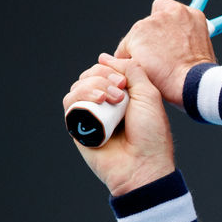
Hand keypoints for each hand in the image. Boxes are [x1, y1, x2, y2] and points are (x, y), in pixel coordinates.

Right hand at [64, 56, 176, 195]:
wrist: (143, 164)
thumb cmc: (151, 133)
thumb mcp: (149, 94)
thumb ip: (131, 71)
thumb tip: (104, 58)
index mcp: (122, 95)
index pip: (105, 70)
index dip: (110, 69)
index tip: (123, 81)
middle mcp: (105, 104)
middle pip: (89, 75)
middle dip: (102, 77)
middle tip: (120, 92)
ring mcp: (91, 115)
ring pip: (78, 87)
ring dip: (93, 86)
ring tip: (111, 100)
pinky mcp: (78, 127)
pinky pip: (70, 103)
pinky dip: (81, 96)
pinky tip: (98, 102)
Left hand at [115, 0, 216, 105]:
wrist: (194, 84)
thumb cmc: (199, 75)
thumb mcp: (201, 50)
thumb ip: (185, 40)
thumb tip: (176, 46)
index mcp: (191, 15)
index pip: (167, 11)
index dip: (163, 27)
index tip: (163, 40)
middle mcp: (172, 12)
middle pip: (149, 23)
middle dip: (150, 40)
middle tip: (157, 59)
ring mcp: (153, 21)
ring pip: (136, 36)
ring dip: (140, 51)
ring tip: (153, 69)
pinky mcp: (137, 33)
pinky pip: (124, 50)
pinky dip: (129, 61)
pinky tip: (143, 72)